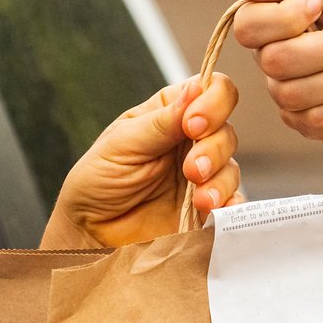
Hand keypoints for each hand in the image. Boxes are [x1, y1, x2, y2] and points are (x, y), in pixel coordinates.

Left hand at [44, 72, 237, 248]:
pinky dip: (232, 206)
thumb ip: (161, 121)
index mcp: (170, 113)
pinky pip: (232, 203)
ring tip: (199, 200)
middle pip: (227, 130)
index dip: (213, 102)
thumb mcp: (121, 144)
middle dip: (213, 148)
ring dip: (220, 180)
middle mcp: (190, 141)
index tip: (193, 124)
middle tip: (191, 170)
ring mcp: (201, 175)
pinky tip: (220, 211)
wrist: (90, 233)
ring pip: (231, 167)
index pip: (212, 90)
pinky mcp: (205, 208)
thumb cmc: (97, 181)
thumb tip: (196, 89)